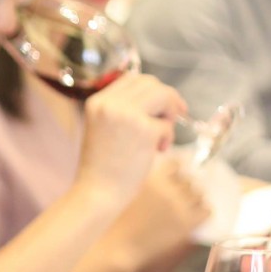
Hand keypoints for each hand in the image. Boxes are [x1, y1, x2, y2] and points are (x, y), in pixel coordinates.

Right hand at [76, 73, 183, 202]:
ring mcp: (127, 115)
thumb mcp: (103, 127)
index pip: (132, 79)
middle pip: (150, 83)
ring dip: (170, 113)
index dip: (153, 89)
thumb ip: (122, 110)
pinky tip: (157, 150)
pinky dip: (167, 137)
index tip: (165, 104)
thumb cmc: (103, 166)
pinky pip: (167, 125)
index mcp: (97, 101)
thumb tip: (157, 98)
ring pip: (163, 96)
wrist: (97, 192)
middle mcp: (110, 103)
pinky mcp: (144, 131)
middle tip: (174, 117)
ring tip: (162, 136)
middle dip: (166, 98)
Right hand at [106, 157, 210, 267]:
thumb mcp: (128, 188)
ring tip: (182, 209)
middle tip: (174, 198)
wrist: (117, 245)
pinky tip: (191, 218)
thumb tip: (164, 173)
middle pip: (189, 180)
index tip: (172, 179)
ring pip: (199, 194)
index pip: (176, 164)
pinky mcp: (187, 223)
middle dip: (183, 187)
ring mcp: (179, 205)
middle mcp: (169, 188)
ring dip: (193, 199)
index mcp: (153, 176)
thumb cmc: (117, 218)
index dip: (176, 172)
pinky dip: (201, 212)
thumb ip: (147, 178)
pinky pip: (206, 211)